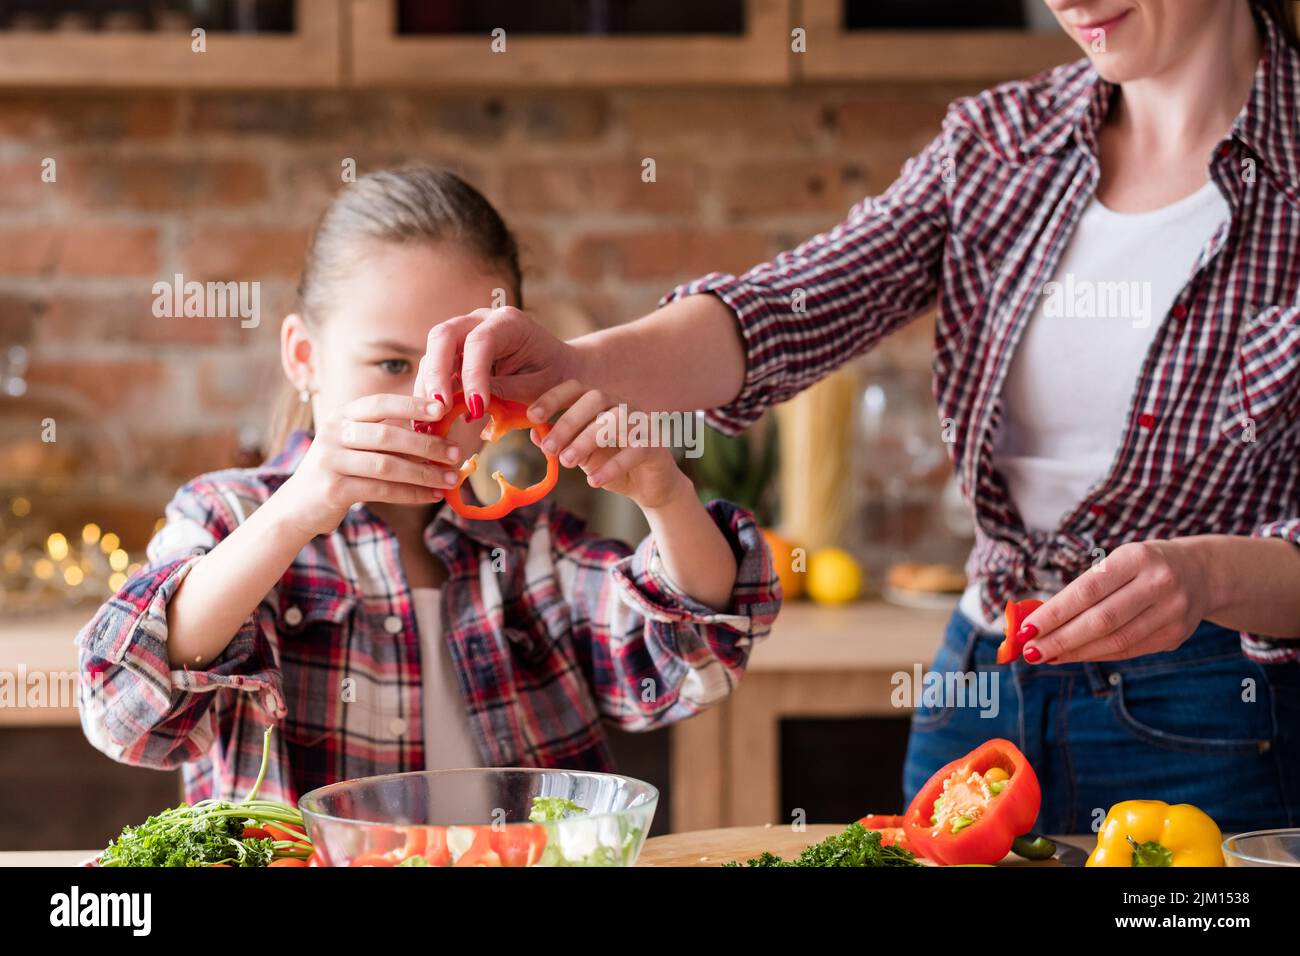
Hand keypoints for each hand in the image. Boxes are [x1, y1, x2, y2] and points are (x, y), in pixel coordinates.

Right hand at [273, 393, 463, 537]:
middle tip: (454, 453)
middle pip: (387, 435)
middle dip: (426, 445)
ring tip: (449, 478)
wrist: (298, 506)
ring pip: (387, 466)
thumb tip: (436, 436)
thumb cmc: (339, 471)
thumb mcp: (354, 445)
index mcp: (341, 416)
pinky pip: (382, 490)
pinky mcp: (334, 489)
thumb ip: (384, 436)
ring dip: (424, 473)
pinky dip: (411, 493)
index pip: (379, 403)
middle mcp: (333, 434)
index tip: (441, 409)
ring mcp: (331, 461)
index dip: (411, 404)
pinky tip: (431, 496)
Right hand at [418, 306, 577, 413]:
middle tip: (440, 408)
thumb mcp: (537, 387)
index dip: (473, 375)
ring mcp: (465, 333)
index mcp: (508, 322)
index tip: (476, 408)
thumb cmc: (553, 376)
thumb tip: (471, 405)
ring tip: (433, 417)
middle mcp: (481, 320)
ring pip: (433, 352)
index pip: (479, 342)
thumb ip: (506, 391)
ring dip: (429, 385)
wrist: (559, 368)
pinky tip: (434, 415)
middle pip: (443, 336)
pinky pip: (435, 368)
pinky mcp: (455, 352)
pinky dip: (432, 391)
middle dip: (437, 374)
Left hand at [527, 380, 689, 510]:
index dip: (553, 398)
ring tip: (568, 462)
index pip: (575, 388)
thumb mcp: (579, 455)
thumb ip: (561, 443)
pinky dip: (612, 466)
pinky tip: (593, 481)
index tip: (531, 416)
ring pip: (615, 421)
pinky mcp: (654, 444)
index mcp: (599, 403)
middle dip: (568, 422)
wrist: (647, 486)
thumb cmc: (610, 463)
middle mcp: (620, 406)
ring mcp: (640, 422)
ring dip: (587, 440)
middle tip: (549, 448)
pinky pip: (634, 450)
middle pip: (595, 399)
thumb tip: (534, 434)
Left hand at [1019, 539, 1213, 663]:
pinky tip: (1074, 655)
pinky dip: (1096, 655)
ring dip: (1075, 652)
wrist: (1201, 573)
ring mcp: (1172, 612)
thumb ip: (1083, 589)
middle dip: (1060, 639)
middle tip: (1030, 651)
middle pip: (1101, 620)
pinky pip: (1129, 650)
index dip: (1056, 612)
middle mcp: (1158, 584)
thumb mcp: (1117, 563)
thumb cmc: (1141, 566)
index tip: (1027, 628)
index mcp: (1136, 558)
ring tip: (1046, 655)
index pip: (1088, 590)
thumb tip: (1038, 620)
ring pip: (1116, 641)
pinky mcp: (1176, 636)